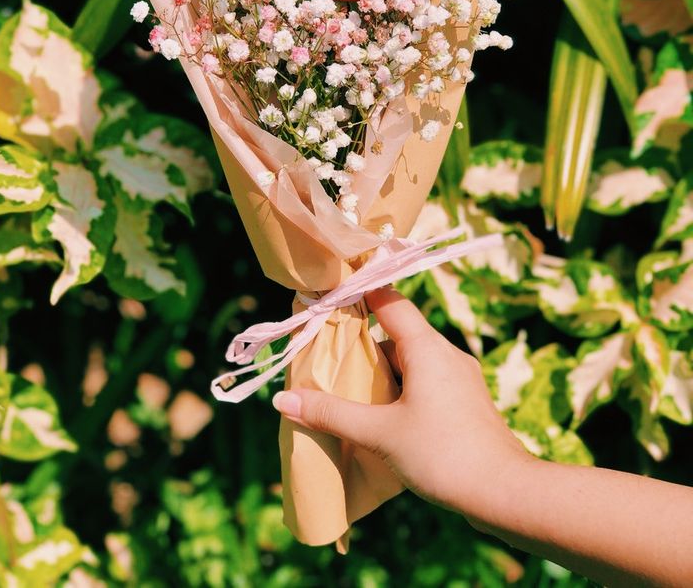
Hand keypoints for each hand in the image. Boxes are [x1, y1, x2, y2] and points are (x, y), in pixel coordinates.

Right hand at [272, 285, 529, 523]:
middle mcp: (446, 354)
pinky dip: (401, 392)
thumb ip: (331, 414)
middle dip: (362, 346)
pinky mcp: (466, 403)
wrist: (506, 494)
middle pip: (396, 334)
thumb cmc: (443, 455)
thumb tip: (283, 400)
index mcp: (427, 347)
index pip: (389, 300)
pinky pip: (425, 384)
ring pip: (411, 362)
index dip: (359, 294)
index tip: (327, 300)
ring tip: (348, 395)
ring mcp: (459, 378)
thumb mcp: (380, 434)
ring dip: (382, 375)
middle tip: (326, 360)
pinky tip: (384, 419)